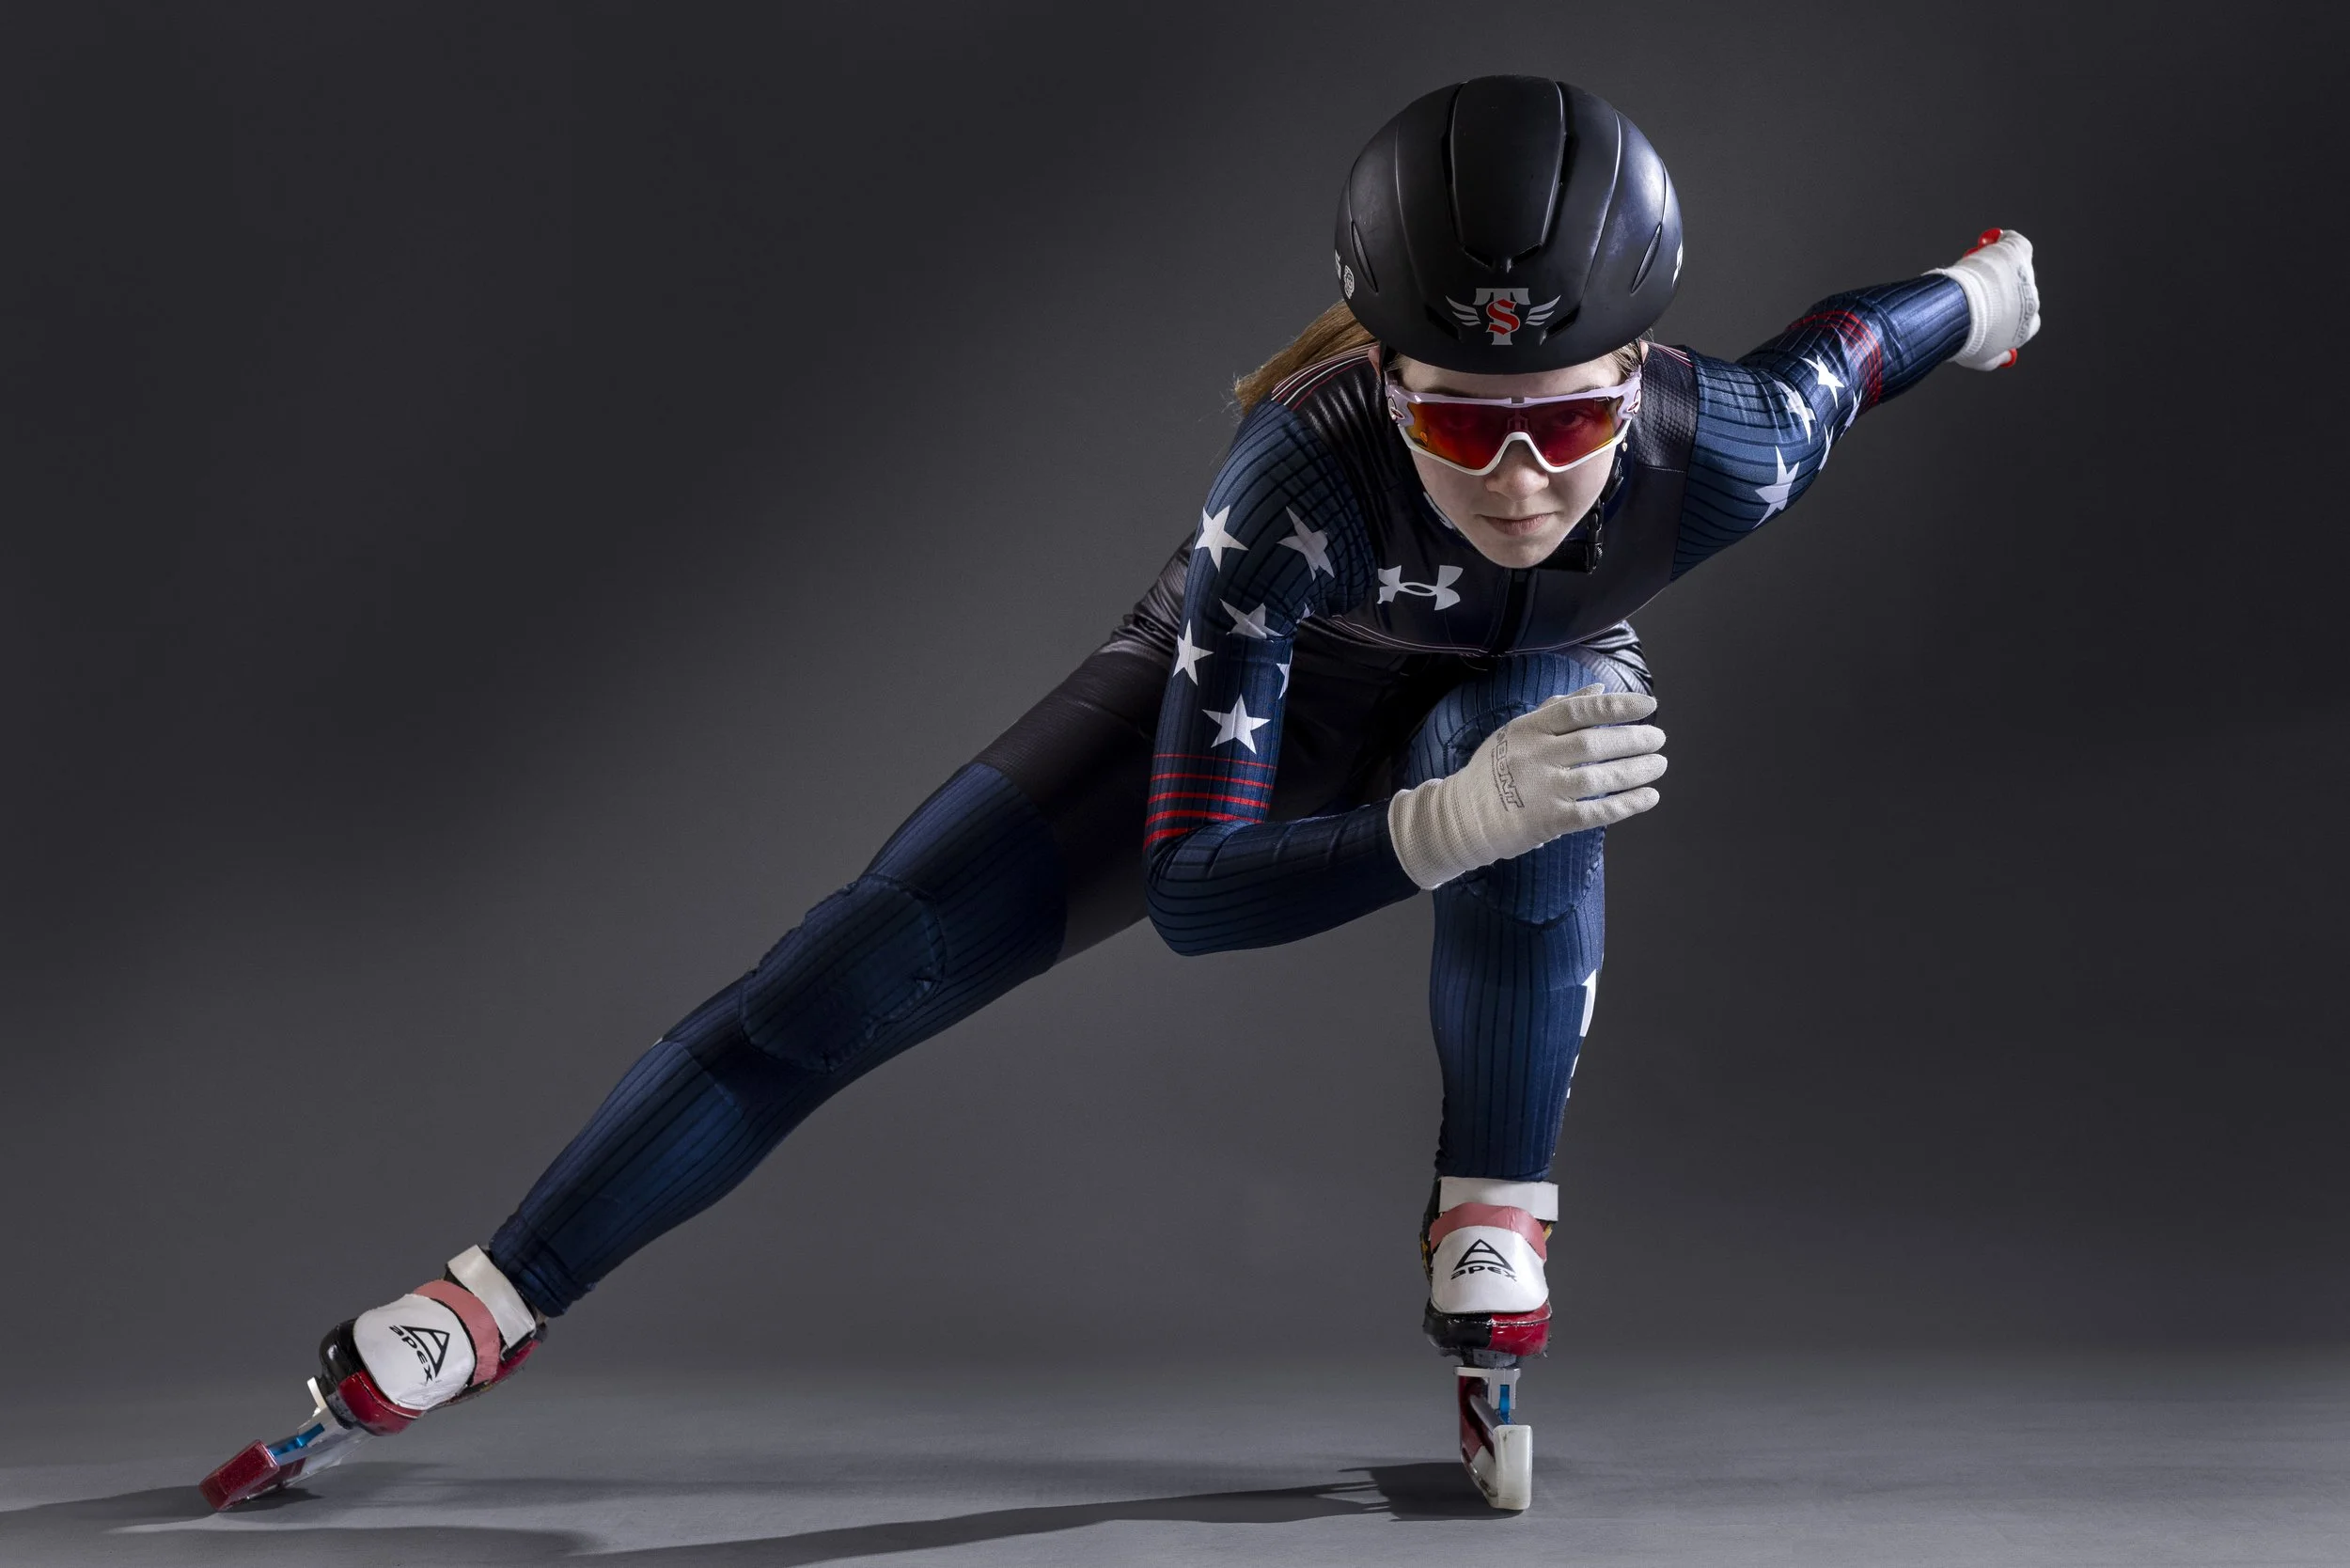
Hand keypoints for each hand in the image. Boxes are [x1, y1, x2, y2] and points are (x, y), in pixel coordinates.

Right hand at [1387, 684, 1666, 889]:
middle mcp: (1534, 756)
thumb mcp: (1517, 731)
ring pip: (1598, 778)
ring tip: (1659, 765)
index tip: (1647, 705)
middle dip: (1633, 740)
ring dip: (1635, 771)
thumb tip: (1598, 689)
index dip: (1616, 706)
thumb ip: (1556, 710)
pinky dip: (1625, 805)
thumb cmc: (1495, 770)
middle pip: (1593, 744)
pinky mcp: (1548, 821)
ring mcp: (1541, 789)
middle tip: (1659, 738)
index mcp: (1528, 728)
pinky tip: (1648, 797)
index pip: (1578, 711)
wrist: (1463, 816)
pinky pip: (1594, 812)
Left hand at [1929, 227, 2040, 369]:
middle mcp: (2033, 300)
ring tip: (1972, 271)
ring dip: (1995, 267)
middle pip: (2018, 290)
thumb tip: (2002, 358)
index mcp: (2027, 326)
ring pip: (2013, 267)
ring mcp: (2026, 275)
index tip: (1990, 309)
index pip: (2025, 318)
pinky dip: (2005, 241)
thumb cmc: (1964, 338)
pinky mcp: (2017, 254)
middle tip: (1973, 288)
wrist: (1958, 313)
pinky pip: (2015, 243)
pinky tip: (1993, 241)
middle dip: (1999, 289)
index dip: (2007, 312)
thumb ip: (1994, 359)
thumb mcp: (1979, 359)